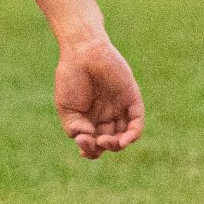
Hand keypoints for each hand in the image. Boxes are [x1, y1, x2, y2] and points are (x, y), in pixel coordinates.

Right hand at [54, 34, 143, 157]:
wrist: (82, 52)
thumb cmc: (70, 77)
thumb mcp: (66, 108)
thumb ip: (74, 128)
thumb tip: (88, 141)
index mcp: (89, 118)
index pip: (94, 143)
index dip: (90, 151)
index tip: (83, 151)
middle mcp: (106, 115)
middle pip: (109, 142)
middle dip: (102, 147)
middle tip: (94, 141)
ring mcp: (120, 108)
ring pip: (124, 135)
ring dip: (117, 144)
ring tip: (106, 141)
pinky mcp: (132, 100)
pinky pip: (137, 122)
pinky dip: (132, 134)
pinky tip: (124, 140)